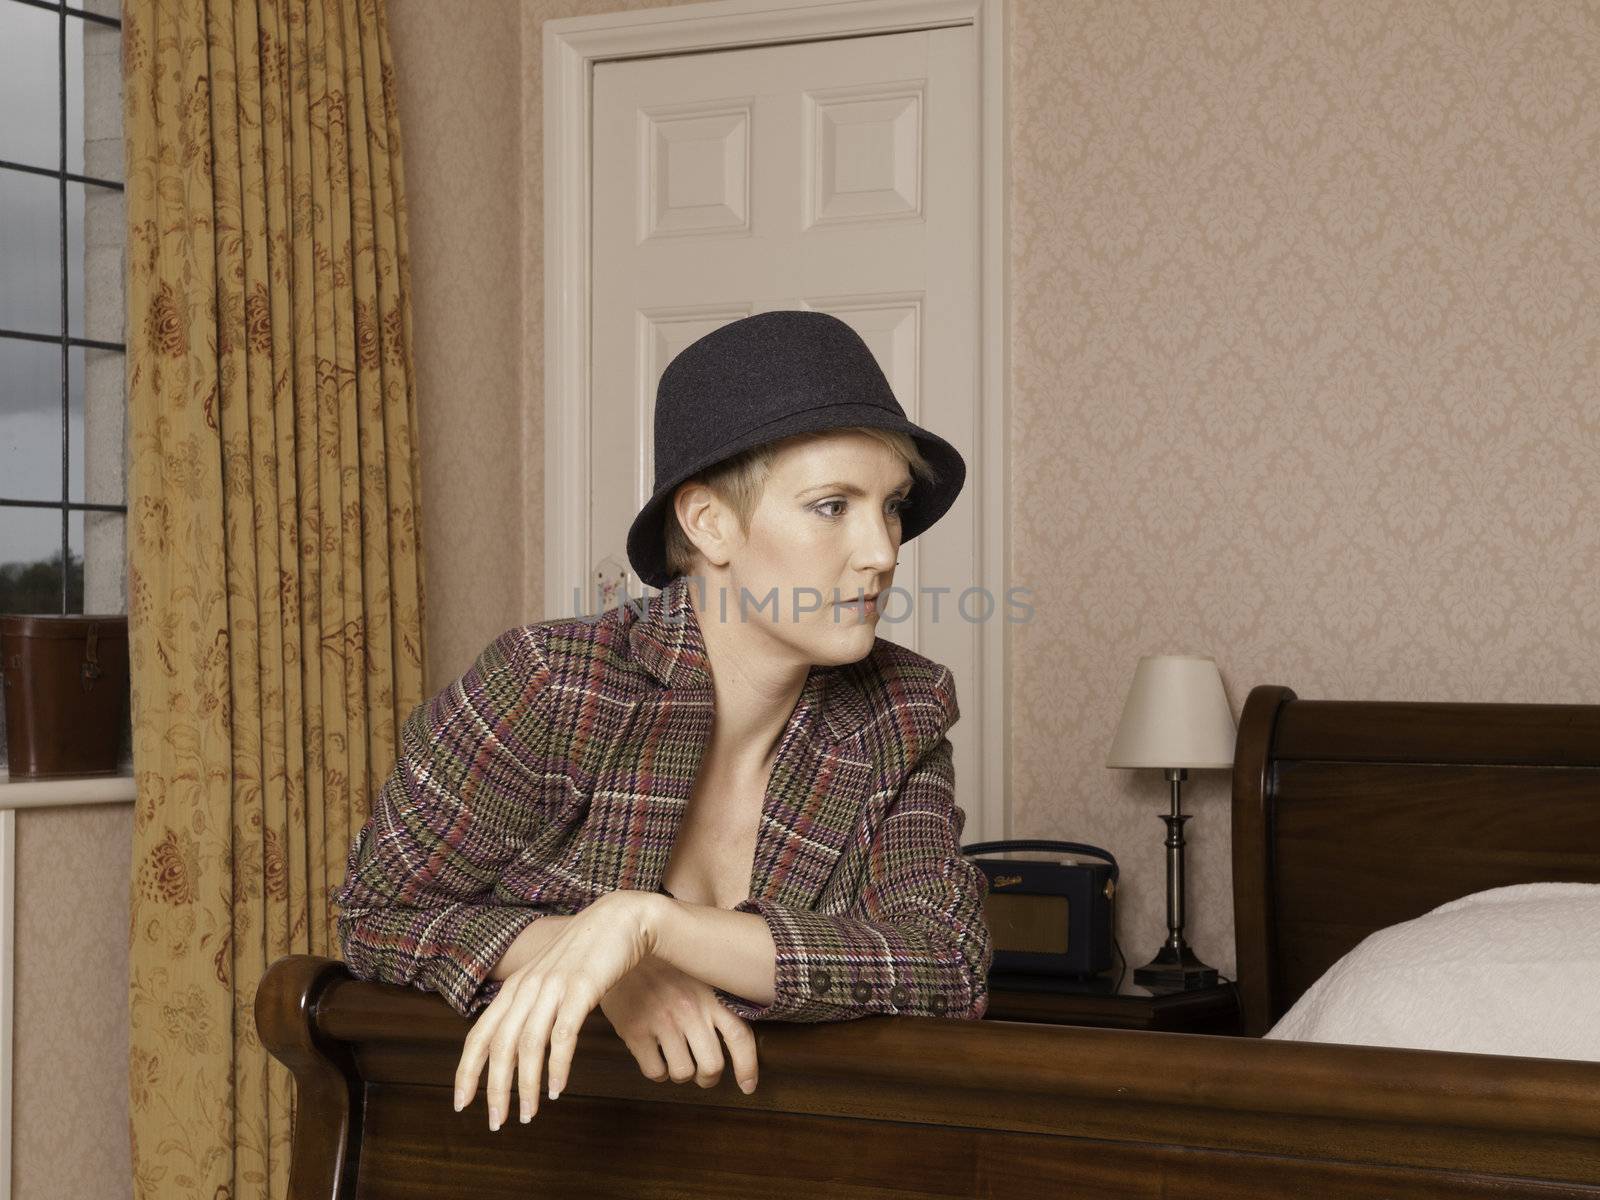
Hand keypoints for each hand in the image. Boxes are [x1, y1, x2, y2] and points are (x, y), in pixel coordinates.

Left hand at [453, 890, 650, 1128]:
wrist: (621, 919)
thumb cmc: (588, 952)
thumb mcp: (550, 977)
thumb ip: (531, 1003)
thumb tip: (517, 1043)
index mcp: (515, 986)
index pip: (478, 1035)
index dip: (467, 1072)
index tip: (462, 1104)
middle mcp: (527, 986)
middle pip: (499, 1046)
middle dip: (495, 1089)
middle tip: (497, 1122)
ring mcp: (553, 986)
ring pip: (528, 1044)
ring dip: (526, 1086)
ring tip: (529, 1114)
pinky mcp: (581, 988)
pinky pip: (563, 1034)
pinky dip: (557, 1066)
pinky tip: (557, 1089)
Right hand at [599, 956, 759, 1094]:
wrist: (618, 942)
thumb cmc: (661, 961)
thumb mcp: (697, 972)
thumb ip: (715, 1000)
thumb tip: (732, 1035)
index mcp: (711, 994)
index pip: (740, 1038)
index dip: (748, 1068)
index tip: (748, 1087)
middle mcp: (691, 1009)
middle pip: (713, 1065)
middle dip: (708, 1077)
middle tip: (702, 1073)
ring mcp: (663, 1021)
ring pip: (683, 1073)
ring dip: (681, 1072)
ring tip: (675, 1058)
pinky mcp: (636, 1031)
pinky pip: (655, 1072)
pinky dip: (657, 1071)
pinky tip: (653, 1055)